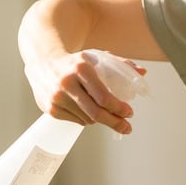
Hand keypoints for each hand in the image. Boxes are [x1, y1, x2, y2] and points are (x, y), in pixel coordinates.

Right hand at [25, 50, 144, 134]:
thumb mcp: (96, 58)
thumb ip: (120, 64)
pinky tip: (85, 109)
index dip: (119, 108)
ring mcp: (57, 97)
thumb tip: (142, 72)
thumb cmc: (75, 62)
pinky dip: (85, 119)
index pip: (104, 97)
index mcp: (81, 69)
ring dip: (99, 119)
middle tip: (126, 127)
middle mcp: (67, 83)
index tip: (129, 113)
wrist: (43, 62)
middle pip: (96, 113)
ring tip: (102, 110)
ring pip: (87, 119)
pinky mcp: (50, 108)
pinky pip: (76, 121)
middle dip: (115, 122)